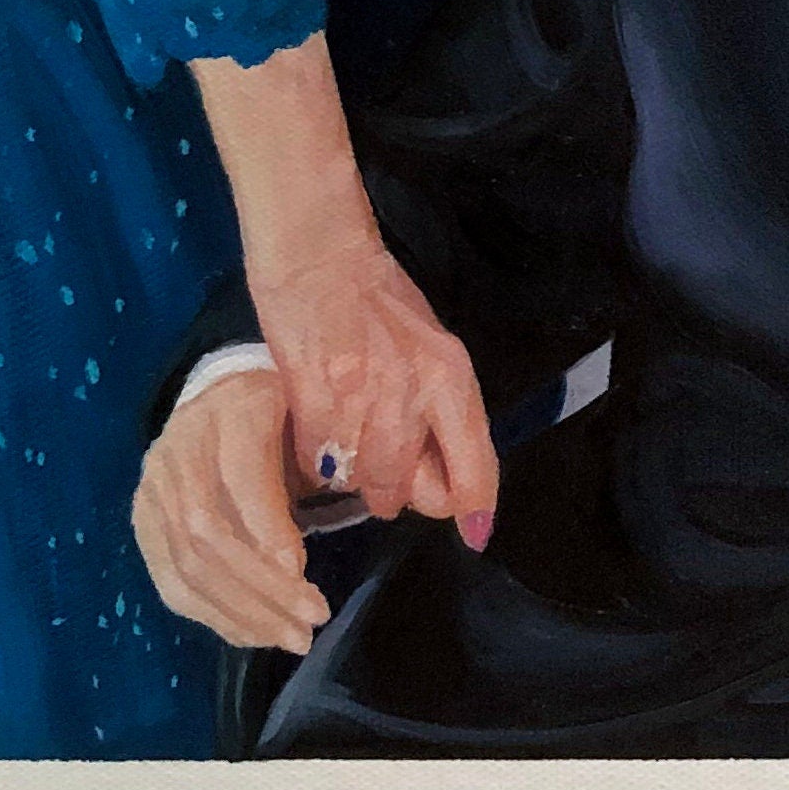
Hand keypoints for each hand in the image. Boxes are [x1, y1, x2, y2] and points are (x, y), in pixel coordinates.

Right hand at [132, 365, 332, 652]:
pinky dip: (217, 616)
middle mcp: (180, 447)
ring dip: (243, 612)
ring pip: (188, 565)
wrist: (221, 397)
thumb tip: (404, 502)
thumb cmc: (287, 410)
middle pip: (208, 530)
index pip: (239, 473)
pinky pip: (174, 583)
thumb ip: (343, 456)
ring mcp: (154, 489)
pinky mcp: (144, 524)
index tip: (302, 570)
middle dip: (262, 586)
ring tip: (293, 638)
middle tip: (311, 621)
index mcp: (232, 408)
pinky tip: (257, 633)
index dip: (266, 526)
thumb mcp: (316, 413)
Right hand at [248, 237, 499, 539]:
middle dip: (391, 491)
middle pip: (405, 491)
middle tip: (377, 461)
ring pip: (359, 482)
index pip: (475, 466)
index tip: (473, 533)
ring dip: (350, 474)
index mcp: (451, 377)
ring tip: (342, 434)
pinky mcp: (315, 399)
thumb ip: (443, 413)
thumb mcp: (431, 348)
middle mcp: (414, 393)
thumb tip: (450, 487)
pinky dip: (314, 457)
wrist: (321, 256)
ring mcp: (363, 398)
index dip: (473, 509)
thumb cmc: (379, 299)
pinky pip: (318, 463)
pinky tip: (314, 423)